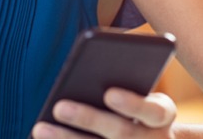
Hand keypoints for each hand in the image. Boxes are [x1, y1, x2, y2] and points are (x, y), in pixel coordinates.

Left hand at [32, 88, 176, 137]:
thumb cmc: (140, 106)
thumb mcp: (142, 93)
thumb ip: (126, 80)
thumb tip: (85, 70)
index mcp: (162, 116)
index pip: (153, 111)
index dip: (132, 104)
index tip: (109, 94)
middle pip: (121, 132)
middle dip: (89, 119)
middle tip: (60, 107)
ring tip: (40, 128)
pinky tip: (41, 137)